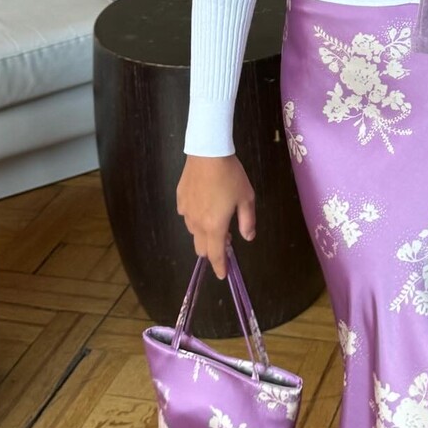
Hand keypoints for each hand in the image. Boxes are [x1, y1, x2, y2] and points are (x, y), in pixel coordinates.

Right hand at [176, 154, 256, 279]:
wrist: (208, 153)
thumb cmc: (231, 176)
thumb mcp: (246, 198)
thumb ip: (247, 221)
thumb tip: (247, 237)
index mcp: (214, 226)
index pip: (216, 254)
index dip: (220, 266)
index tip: (223, 274)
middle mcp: (197, 223)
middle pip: (201, 248)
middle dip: (212, 250)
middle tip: (226, 238)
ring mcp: (186, 211)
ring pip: (193, 232)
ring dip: (204, 233)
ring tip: (216, 219)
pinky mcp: (179, 200)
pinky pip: (186, 215)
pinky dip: (195, 217)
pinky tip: (204, 205)